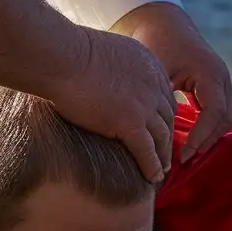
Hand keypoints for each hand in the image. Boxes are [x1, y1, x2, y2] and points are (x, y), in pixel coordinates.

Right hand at [40, 26, 177, 184]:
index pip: (164, 96)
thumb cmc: (69, 52)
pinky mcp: (129, 122)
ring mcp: (143, 105)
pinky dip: (152, 166)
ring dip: (164, 156)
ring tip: (162, 170)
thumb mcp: (105, 53)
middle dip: (168, 137)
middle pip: (168, 117)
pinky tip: (153, 178)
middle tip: (167, 153)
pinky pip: (147, 150)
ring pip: (162, 136)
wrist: (62, 57)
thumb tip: (102, 75)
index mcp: (148, 65)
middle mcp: (153, 85)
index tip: (160, 127)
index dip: (163, 115)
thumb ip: (114, 67)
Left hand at [116, 1, 231, 165]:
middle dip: (207, 140)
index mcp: (209, 72)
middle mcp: (221, 76)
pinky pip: (219, 111)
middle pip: (226, 118)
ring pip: (226, 117)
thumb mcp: (155, 70)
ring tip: (186, 153)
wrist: (162, 23)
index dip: (200, 136)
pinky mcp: (215, 85)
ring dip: (209, 136)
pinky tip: (188, 139)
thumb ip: (158, 99)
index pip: (214, 113)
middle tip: (184, 159)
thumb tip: (152, 135)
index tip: (182, 154)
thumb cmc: (155, 43)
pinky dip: (208, 127)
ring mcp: (221, 80)